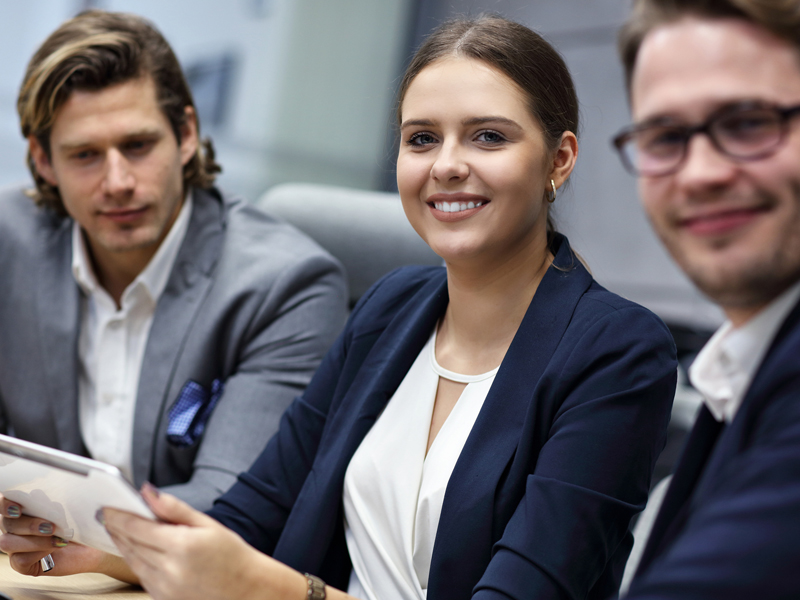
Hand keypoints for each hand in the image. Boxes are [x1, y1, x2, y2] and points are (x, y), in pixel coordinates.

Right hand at [0, 494, 112, 576]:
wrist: (92, 545)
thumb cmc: (78, 525)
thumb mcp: (67, 511)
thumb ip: (50, 504)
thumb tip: (36, 495)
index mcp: (23, 510)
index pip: (4, 504)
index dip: (6, 504)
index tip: (20, 507)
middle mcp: (14, 528)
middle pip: (7, 523)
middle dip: (29, 523)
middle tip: (51, 526)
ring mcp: (15, 548)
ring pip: (8, 542)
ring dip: (34, 538)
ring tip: (56, 536)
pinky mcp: (22, 566)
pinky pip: (20, 560)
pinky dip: (39, 551)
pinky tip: (56, 547)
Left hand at [103, 483, 306, 599]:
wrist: (246, 589)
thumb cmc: (231, 554)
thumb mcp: (207, 524)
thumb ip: (175, 509)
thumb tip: (148, 493)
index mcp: (182, 546)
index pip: (138, 528)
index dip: (119, 516)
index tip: (108, 506)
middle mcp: (170, 569)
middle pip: (131, 544)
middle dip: (117, 527)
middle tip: (106, 513)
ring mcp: (164, 587)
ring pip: (132, 560)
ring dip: (121, 543)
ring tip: (116, 528)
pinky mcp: (162, 597)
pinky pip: (140, 574)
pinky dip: (134, 559)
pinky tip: (133, 548)